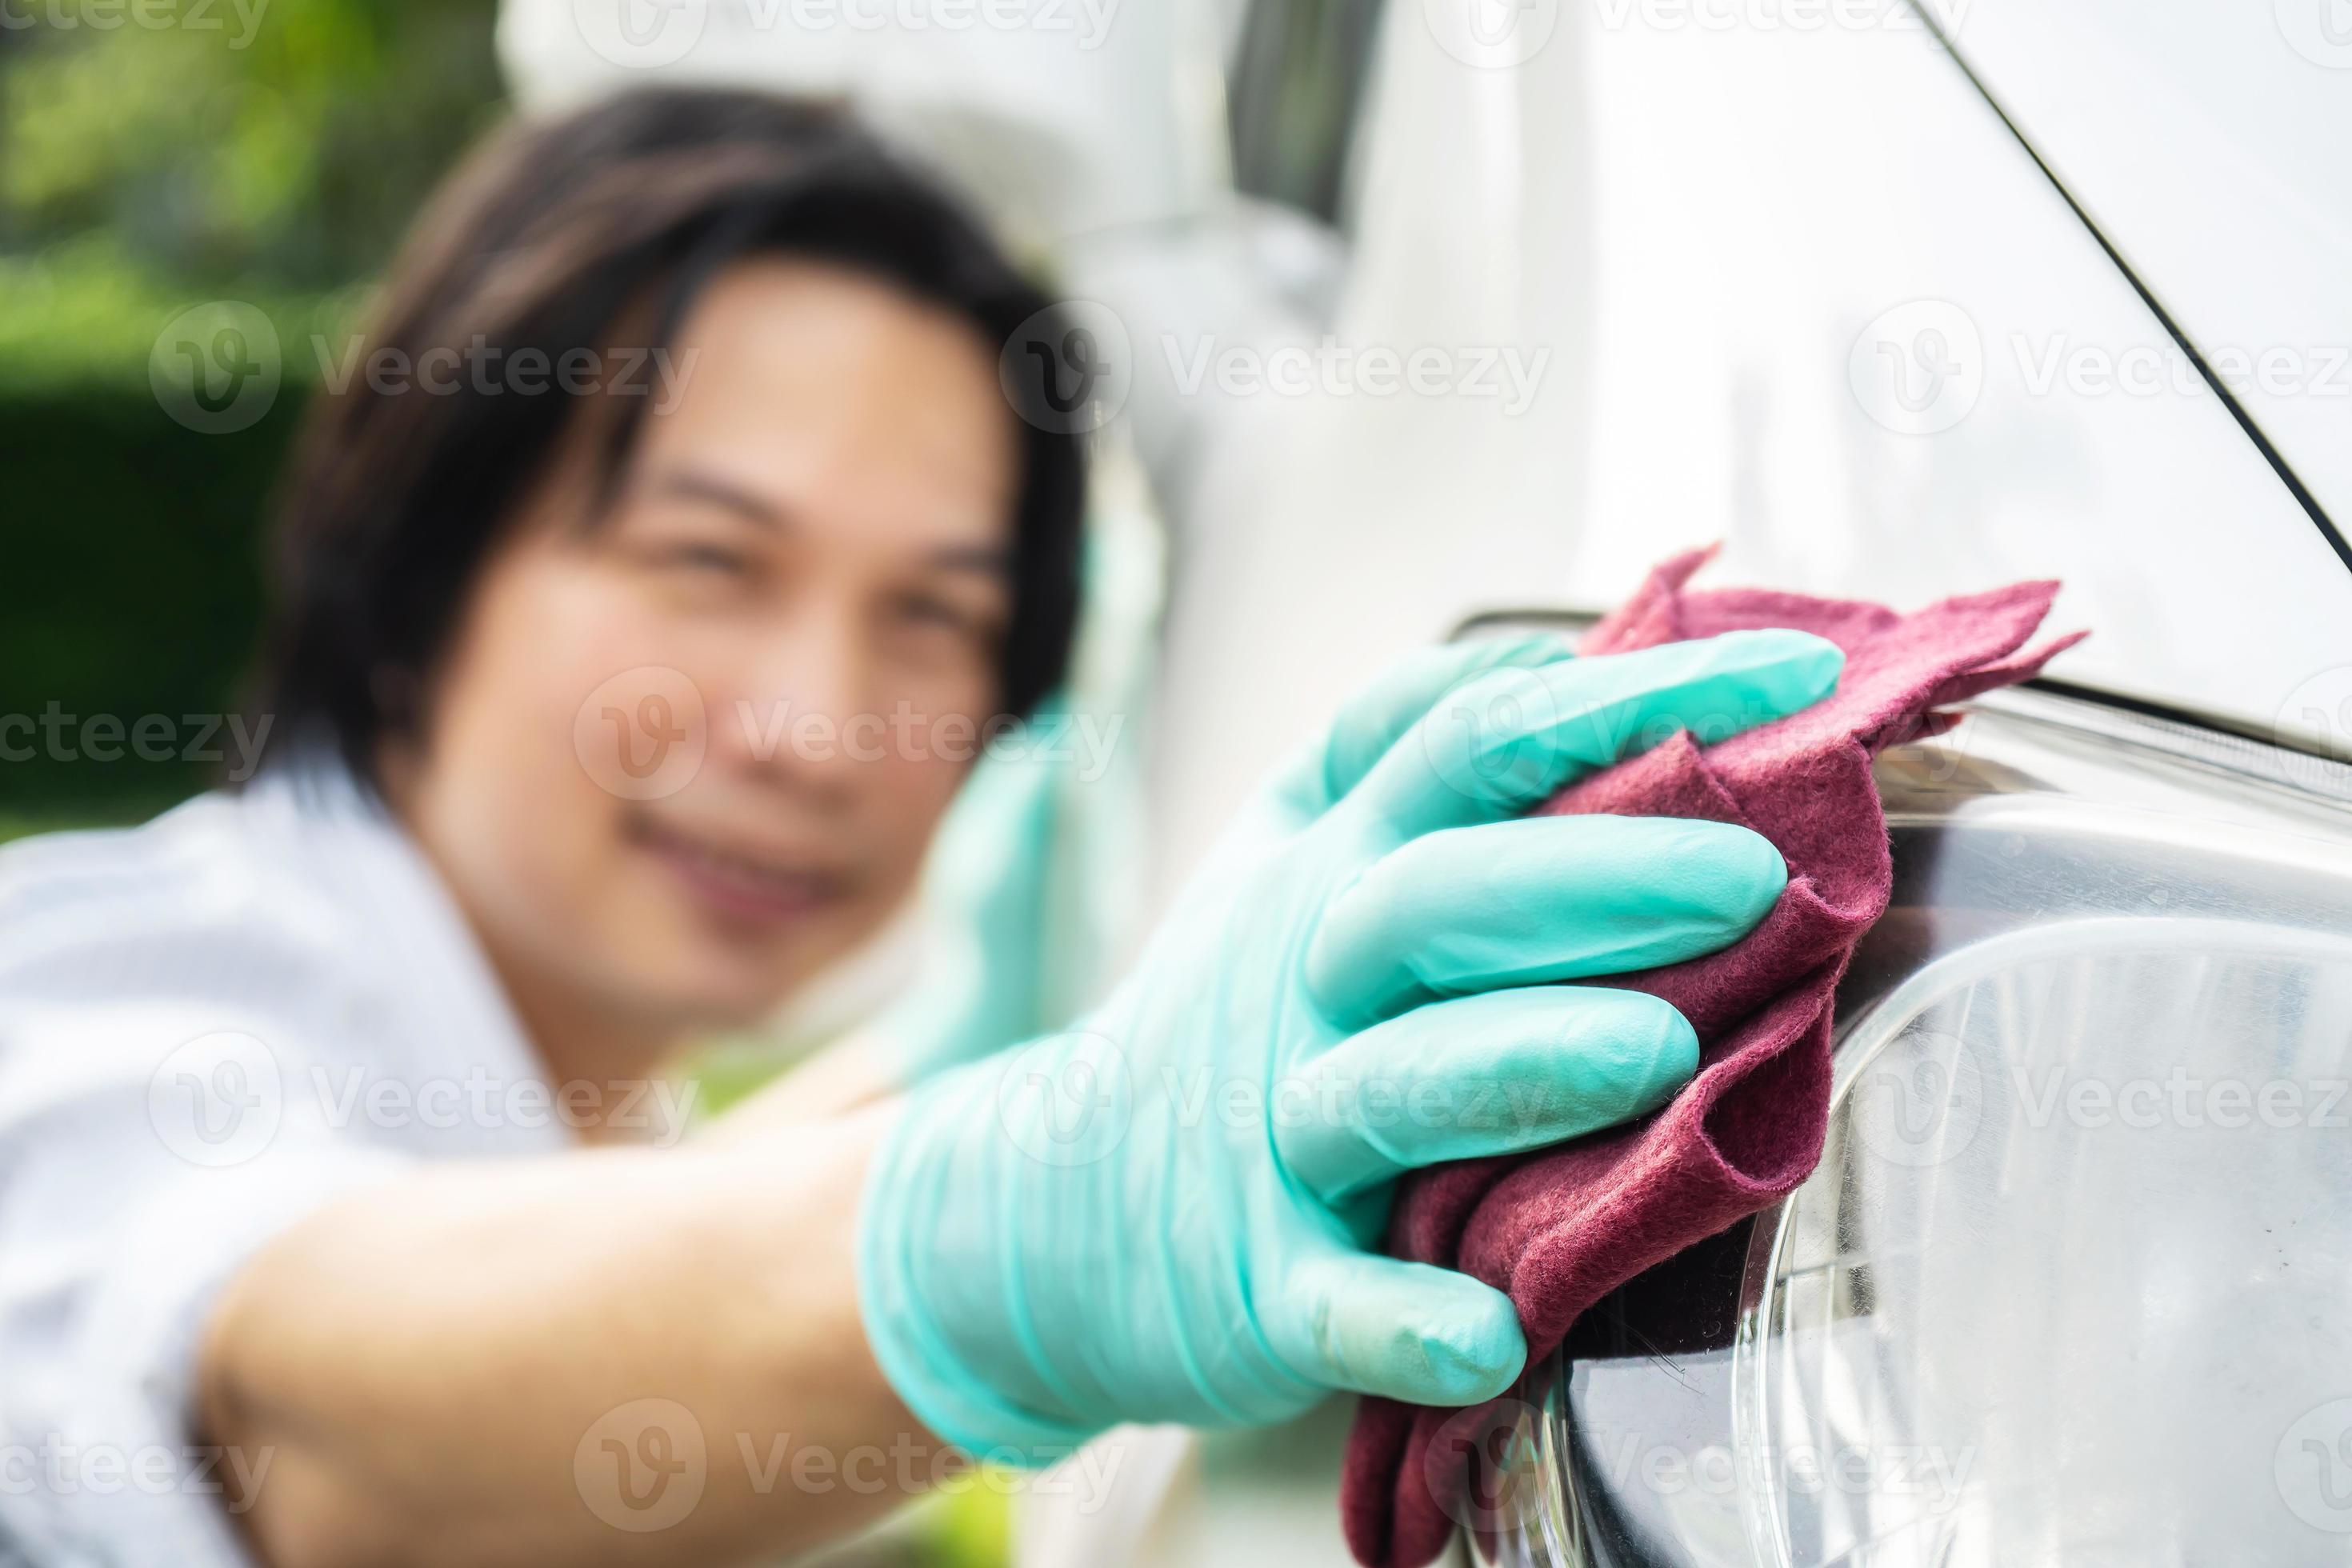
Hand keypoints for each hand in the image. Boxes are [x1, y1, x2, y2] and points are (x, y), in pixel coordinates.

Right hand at [856, 629, 1844, 1454]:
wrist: (1058, 1204)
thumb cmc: (1232, 1006)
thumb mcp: (1282, 845)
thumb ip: (1396, 743)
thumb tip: (1564, 648)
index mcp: (1336, 865)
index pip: (1474, 743)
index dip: (1627, 699)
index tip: (1796, 681)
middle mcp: (1307, 979)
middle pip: (1435, 901)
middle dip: (1593, 880)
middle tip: (1753, 877)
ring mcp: (1281, 1131)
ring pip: (1391, 1089)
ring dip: (1517, 1064)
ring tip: (1653, 1052)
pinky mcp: (1264, 1279)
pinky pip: (1332, 1300)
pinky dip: (1401, 1319)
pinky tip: (1488, 1337)